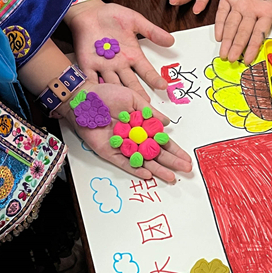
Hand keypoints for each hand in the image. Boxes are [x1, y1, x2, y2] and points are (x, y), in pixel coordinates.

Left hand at [64, 83, 192, 182]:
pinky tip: (148, 174)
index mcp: (142, 127)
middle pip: (156, 153)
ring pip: (144, 162)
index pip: (162, 141)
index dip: (174, 149)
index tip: (186, 157)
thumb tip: (167, 122)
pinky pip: (125, 163)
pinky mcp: (110, 152)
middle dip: (171, 161)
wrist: (85, 99)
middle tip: (185, 169)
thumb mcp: (133, 99)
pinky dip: (136, 169)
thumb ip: (150, 112)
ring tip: (171, 177)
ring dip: (158, 169)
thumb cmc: (107, 95)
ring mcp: (123, 147)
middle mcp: (135, 139)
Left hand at [68, 0, 173, 101]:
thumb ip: (151, 31)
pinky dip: (94, 87)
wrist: (89, 12)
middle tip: (145, 107)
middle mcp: (120, 65)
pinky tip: (99, 97)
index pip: (146, 71)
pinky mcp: (88, 66)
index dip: (154, 78)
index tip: (163, 86)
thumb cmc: (111, 16)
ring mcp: (104, 67)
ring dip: (118, 95)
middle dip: (138, 94)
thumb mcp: (134, 21)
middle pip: (130, 83)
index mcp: (132, 55)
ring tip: (124, 107)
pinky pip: (91, 78)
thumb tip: (171, 40)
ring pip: (113, 84)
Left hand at [215, 0, 271, 62]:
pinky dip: (219, 23)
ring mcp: (239, 3)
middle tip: (230, 60)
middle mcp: (251, 11)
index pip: (258, 33)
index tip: (248, 59)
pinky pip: (222, 11)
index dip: (253, 47)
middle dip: (236, 47)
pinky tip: (218, 35)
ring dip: (227, 40)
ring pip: (231, 25)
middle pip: (242, 32)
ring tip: (223, 53)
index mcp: (267, 12)